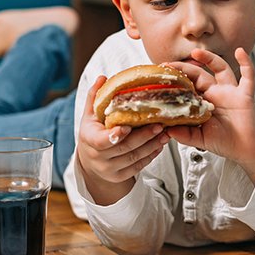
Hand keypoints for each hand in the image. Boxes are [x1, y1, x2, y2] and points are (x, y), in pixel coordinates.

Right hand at [76, 76, 169, 204]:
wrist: (91, 162)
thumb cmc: (93, 133)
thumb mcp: (90, 116)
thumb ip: (95, 97)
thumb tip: (102, 77)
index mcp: (89, 140)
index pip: (102, 140)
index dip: (114, 135)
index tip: (127, 127)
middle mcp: (99, 157)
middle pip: (124, 148)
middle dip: (143, 136)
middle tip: (159, 125)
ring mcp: (110, 169)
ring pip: (135, 158)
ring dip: (152, 145)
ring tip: (165, 133)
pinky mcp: (120, 176)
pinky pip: (139, 166)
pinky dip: (151, 155)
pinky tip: (160, 144)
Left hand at [166, 48, 254, 181]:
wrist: (246, 150)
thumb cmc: (225, 142)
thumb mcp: (199, 139)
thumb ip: (183, 134)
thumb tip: (166, 131)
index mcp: (204, 102)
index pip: (188, 85)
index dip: (177, 79)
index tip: (162, 74)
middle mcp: (217, 93)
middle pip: (200, 74)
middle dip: (185, 67)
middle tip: (170, 64)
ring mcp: (231, 92)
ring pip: (221, 69)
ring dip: (210, 59)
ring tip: (197, 52)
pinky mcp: (245, 95)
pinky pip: (248, 76)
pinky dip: (246, 63)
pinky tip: (240, 52)